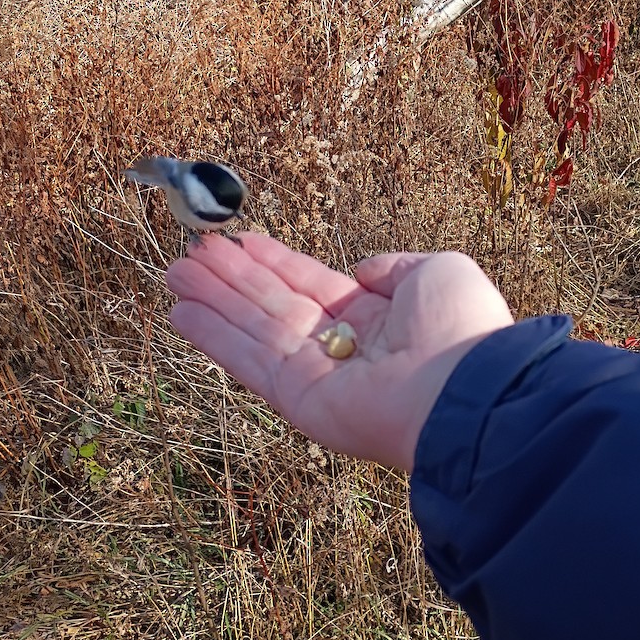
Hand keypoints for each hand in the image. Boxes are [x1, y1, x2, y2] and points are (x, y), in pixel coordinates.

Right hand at [165, 233, 513, 471]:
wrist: (465, 389)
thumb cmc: (459, 328)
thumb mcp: (436, 272)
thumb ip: (394, 267)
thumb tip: (361, 271)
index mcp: (375, 317)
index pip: (310, 284)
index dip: (273, 261)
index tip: (239, 240)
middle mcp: (340, 345)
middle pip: (272, 304)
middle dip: (231, 278)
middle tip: (191, 252)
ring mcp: (316, 374)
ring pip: (252, 328)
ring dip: (212, 300)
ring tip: (174, 271)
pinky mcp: (297, 399)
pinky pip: (248, 360)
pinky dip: (213, 336)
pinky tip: (182, 311)